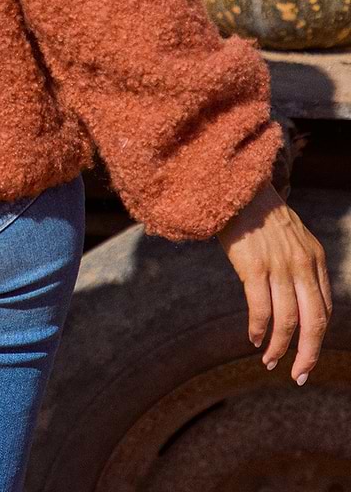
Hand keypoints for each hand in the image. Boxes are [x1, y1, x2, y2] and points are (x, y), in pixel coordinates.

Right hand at [216, 182, 331, 383]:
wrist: (237, 186)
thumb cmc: (259, 214)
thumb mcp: (292, 237)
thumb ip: (300, 265)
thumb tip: (298, 301)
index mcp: (315, 258)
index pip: (325, 309)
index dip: (318, 338)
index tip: (307, 357)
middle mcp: (302, 264)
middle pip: (314, 322)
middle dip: (307, 354)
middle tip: (299, 376)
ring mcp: (279, 266)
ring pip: (288, 320)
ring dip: (279, 347)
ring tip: (269, 360)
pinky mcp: (254, 266)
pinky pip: (260, 308)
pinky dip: (258, 328)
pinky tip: (253, 337)